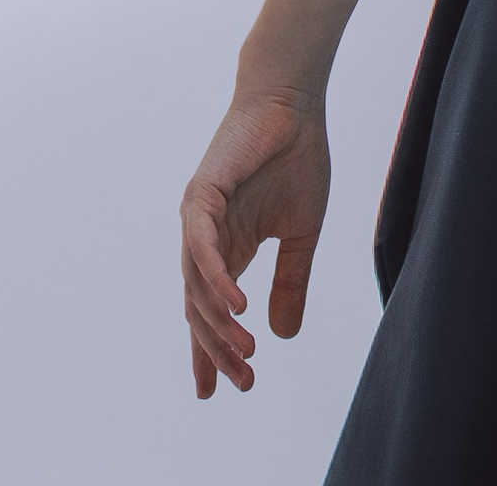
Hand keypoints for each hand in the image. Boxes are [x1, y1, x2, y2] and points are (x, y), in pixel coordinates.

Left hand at [180, 87, 330, 396]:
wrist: (294, 103)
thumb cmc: (296, 158)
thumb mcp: (300, 233)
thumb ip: (290, 282)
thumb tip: (283, 336)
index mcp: (226, 246)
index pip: (209, 309)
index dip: (210, 351)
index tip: (216, 393)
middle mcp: (204, 236)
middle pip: (199, 307)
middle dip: (218, 348)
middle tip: (245, 380)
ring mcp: (198, 216)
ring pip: (197, 284)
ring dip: (218, 322)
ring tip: (246, 353)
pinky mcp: (202, 194)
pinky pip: (200, 245)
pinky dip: (214, 278)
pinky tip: (235, 306)